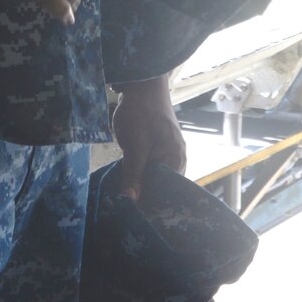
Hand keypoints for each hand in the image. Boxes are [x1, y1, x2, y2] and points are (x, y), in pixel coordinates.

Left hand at [113, 77, 186, 200]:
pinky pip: (153, 167)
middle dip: (145, 197)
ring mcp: (169, 152)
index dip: (150, 206)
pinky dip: (142, 175)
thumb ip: (133, 174)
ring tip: (124, 200)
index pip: (166, 194)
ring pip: (156, 177)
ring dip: (142, 186)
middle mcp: (177, 159)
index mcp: (175, 160)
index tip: (133, 217)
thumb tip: (130, 202)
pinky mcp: (159, 146)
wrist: (142, 83)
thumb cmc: (141, 112)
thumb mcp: (135, 146)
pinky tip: (128, 181)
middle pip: (162, 187)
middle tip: (124, 211)